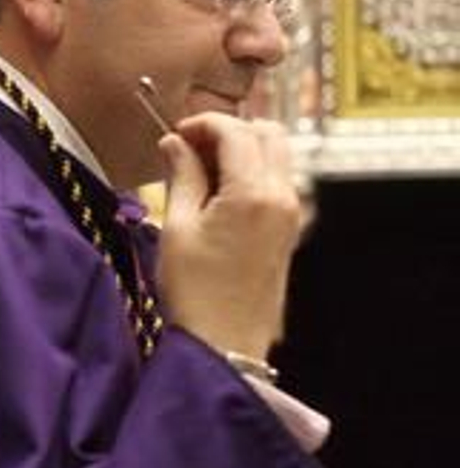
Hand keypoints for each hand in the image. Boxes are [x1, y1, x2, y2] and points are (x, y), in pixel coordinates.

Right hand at [156, 114, 301, 357]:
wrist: (225, 344)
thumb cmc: (195, 293)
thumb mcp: (177, 228)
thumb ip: (182, 176)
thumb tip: (176, 144)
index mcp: (253, 193)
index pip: (236, 131)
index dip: (202, 123)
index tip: (175, 133)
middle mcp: (282, 197)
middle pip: (267, 132)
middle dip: (228, 130)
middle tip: (189, 146)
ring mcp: (291, 214)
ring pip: (275, 154)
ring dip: (241, 150)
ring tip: (199, 170)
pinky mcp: (288, 229)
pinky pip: (276, 181)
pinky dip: (250, 172)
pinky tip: (215, 192)